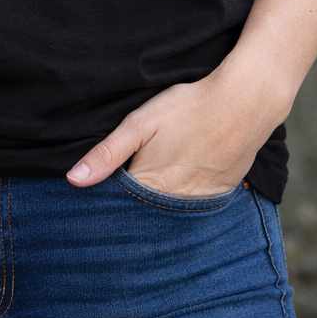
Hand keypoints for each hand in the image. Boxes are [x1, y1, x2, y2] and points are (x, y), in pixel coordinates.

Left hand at [65, 76, 267, 195]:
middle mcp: (174, 203)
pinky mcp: (220, 194)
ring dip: (160, 206)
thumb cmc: (188, 108)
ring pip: (171, 212)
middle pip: (145, 214)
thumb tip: (73, 181)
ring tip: (159, 180)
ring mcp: (200, 201)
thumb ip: (107, 154)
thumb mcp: (140, 123)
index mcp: (150, 187)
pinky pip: (195, 206)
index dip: (108, 202)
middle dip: (133, 209)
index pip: (120, 208)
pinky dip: (185, 200)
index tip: (96, 200)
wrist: (243, 102)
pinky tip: (183, 179)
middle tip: (131, 185)